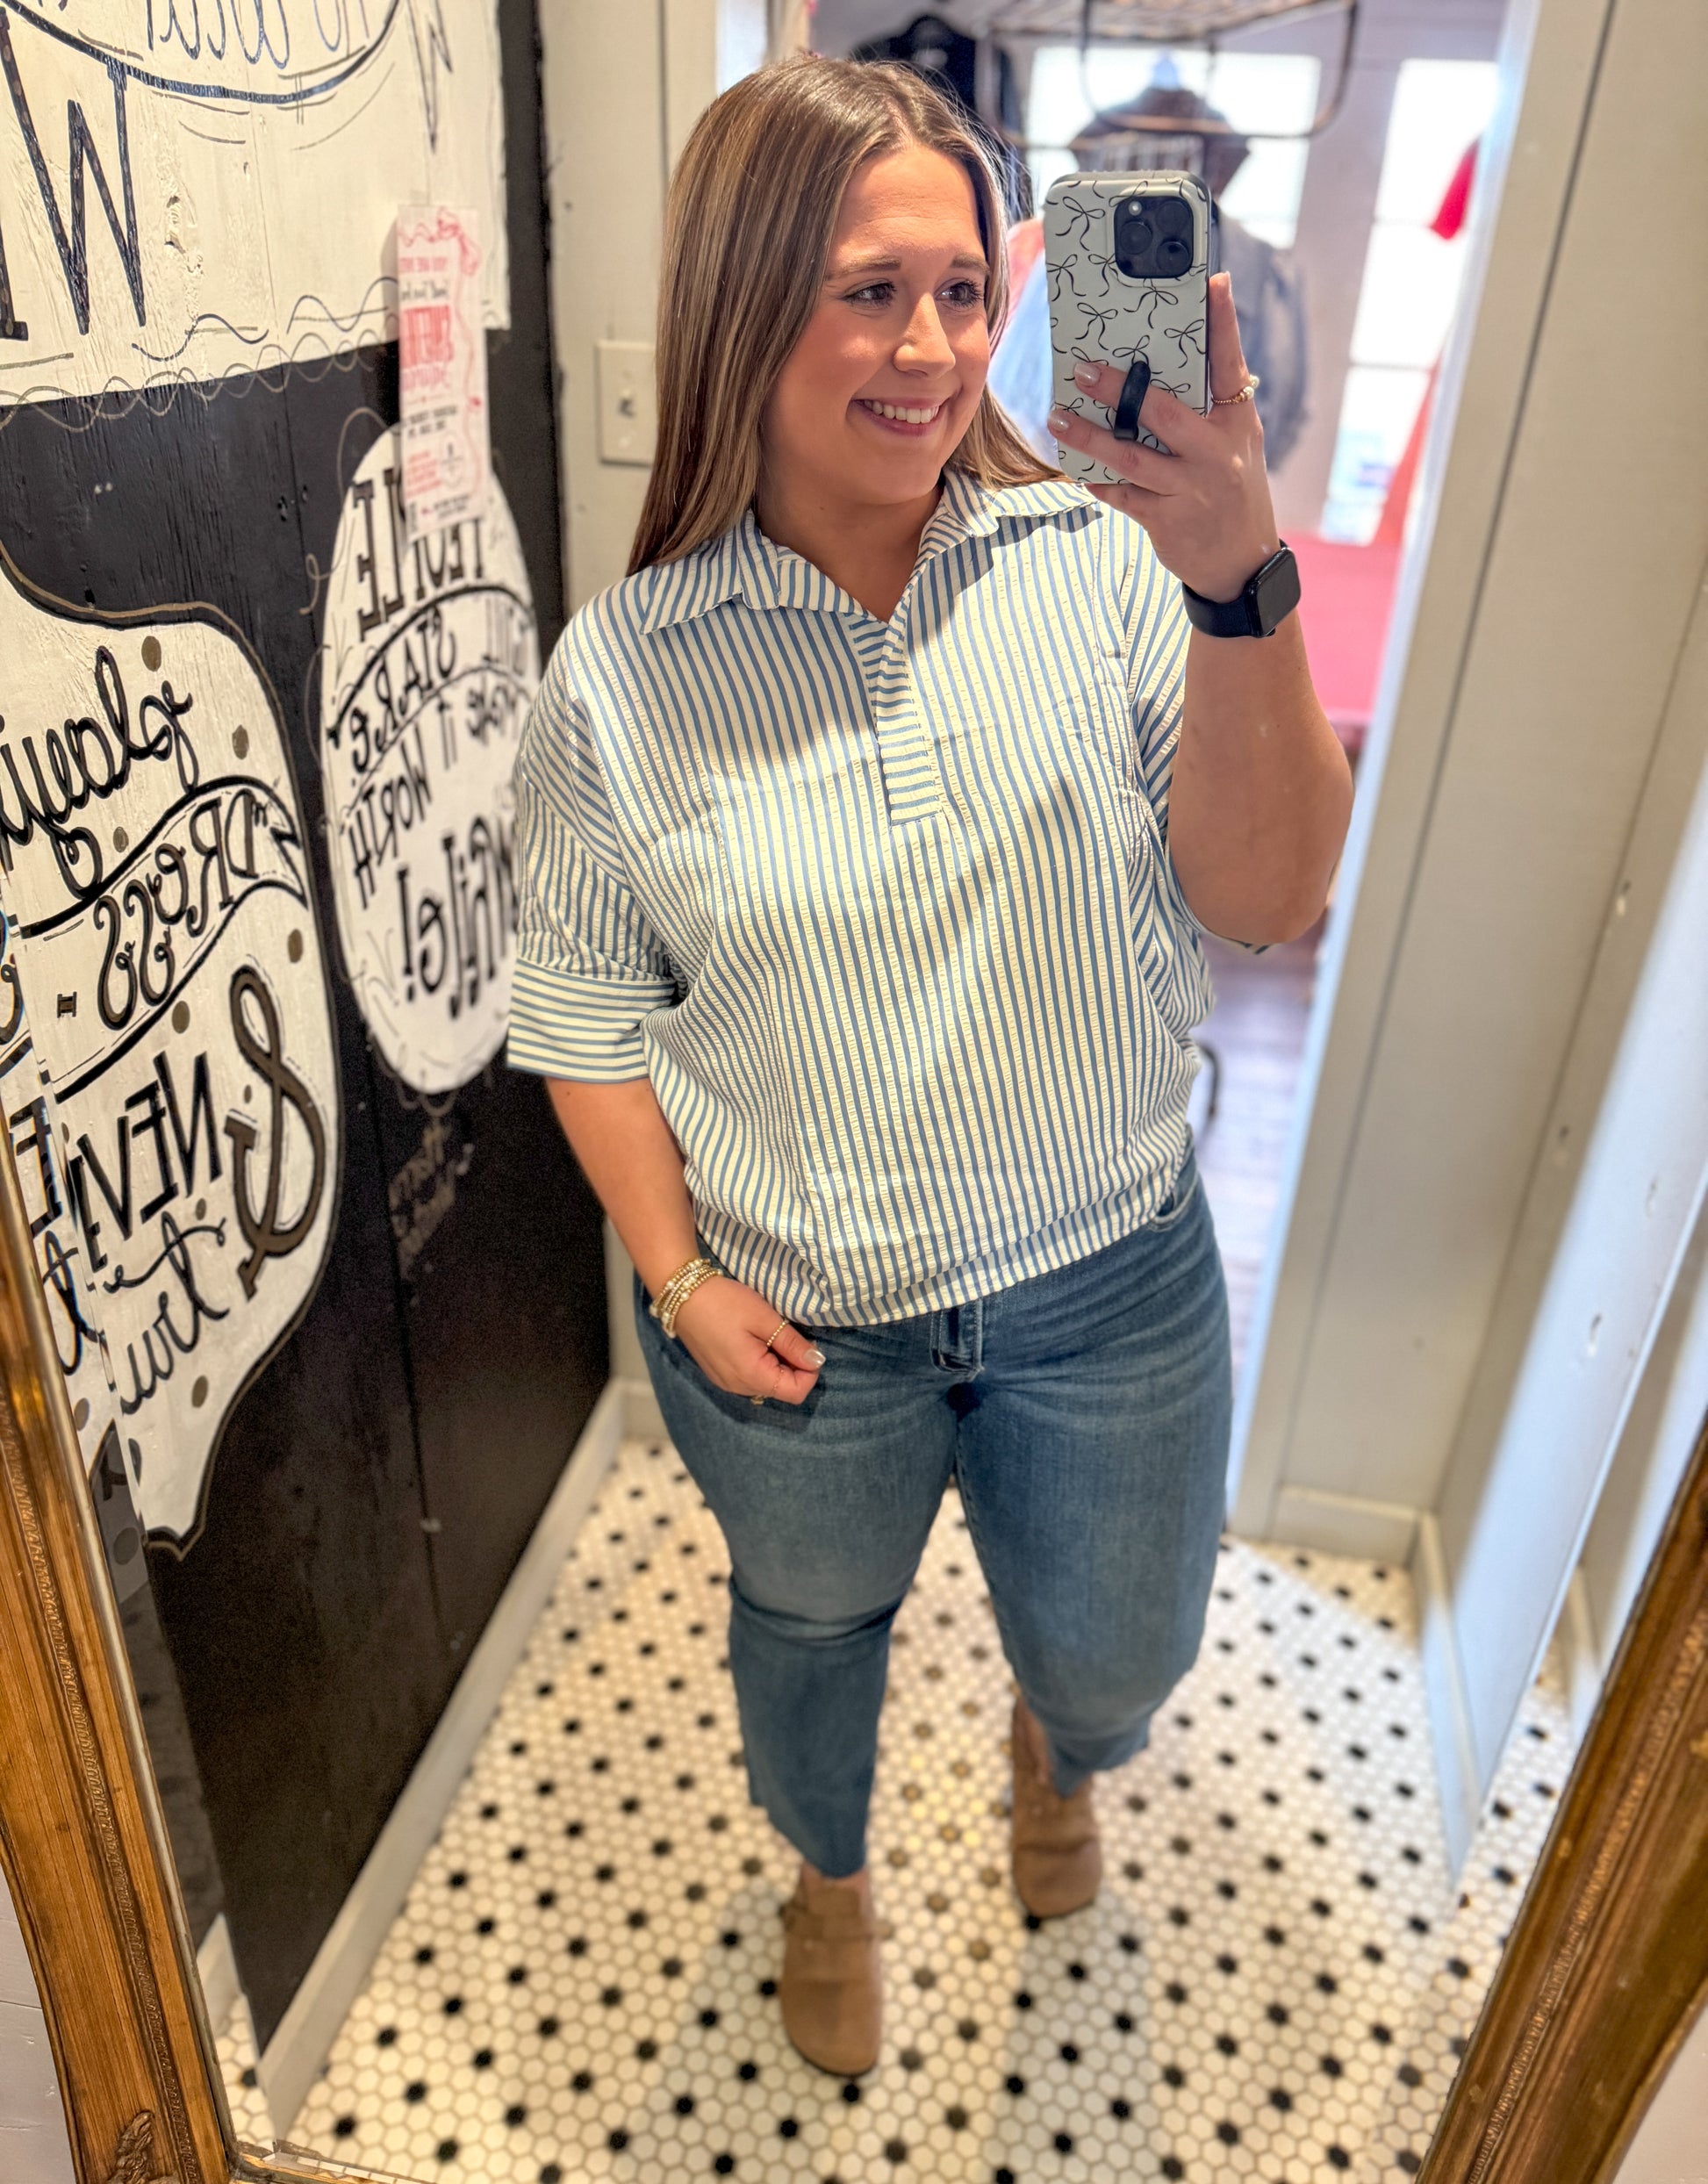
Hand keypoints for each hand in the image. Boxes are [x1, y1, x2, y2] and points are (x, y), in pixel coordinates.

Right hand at [674, 1274, 823, 1405]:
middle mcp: (738, 1387)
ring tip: (767, 1334)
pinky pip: (749, 1377)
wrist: (683, 1295)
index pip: (796, 1392)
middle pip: (781, 1389)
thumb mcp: (765, 1319)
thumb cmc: (725, 1303)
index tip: (807, 1344)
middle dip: (793, 1366)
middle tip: (786, 1333)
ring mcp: (726, 1382)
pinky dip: (760, 1363)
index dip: (809, 1372)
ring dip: (776, 1363)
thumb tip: (816, 1361)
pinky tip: (752, 1339)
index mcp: (752, 1376)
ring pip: (766, 1383)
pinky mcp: (718, 1374)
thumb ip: (792, 1344)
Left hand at [1047, 271, 1279, 603]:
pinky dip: (1097, 481)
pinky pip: (1122, 495)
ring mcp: (1190, 488)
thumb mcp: (1237, 443)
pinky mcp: (1167, 519)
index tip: (1212, 282)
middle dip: (1120, 388)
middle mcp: (1216, 453)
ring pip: (1131, 457)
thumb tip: (1163, 366)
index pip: (1230, 366)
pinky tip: (1075, 468)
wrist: (1241, 563)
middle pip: (1163, 411)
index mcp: (1237, 423)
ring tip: (1059, 417)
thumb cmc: (1232, 489)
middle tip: (1083, 369)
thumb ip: (1210, 407)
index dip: (1223, 323)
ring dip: (1090, 436)